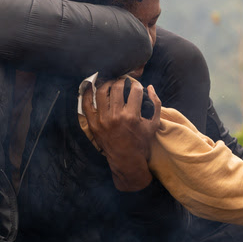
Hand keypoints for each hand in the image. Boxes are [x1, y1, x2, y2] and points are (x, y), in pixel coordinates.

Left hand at [81, 77, 161, 191]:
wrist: (126, 160)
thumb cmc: (142, 142)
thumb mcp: (154, 124)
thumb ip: (156, 104)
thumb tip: (149, 87)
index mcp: (132, 116)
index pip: (134, 90)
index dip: (136, 84)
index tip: (136, 85)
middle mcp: (116, 116)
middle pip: (117, 88)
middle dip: (122, 81)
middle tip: (123, 81)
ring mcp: (102, 120)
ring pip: (101, 92)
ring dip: (106, 84)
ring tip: (110, 83)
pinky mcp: (93, 124)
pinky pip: (86, 105)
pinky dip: (87, 94)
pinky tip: (91, 88)